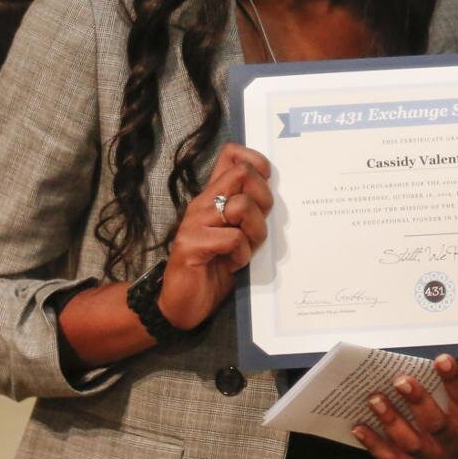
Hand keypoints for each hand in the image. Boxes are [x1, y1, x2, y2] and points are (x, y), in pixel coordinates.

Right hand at [157, 142, 272, 328]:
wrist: (183, 304)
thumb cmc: (215, 268)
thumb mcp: (240, 234)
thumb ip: (250, 211)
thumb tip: (274, 189)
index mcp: (213, 196)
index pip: (231, 154)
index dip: (256, 162)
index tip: (265, 185)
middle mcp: (202, 203)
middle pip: (243, 174)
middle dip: (263, 200)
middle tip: (255, 228)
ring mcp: (194, 222)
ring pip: (242, 206)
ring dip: (254, 233)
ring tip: (243, 251)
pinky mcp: (191, 244)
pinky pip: (233, 238)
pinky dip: (241, 255)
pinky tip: (231, 265)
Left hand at [352, 354, 457, 458]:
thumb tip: (444, 360)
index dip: (453, 378)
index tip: (441, 359)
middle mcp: (453, 443)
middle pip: (434, 423)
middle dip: (417, 401)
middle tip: (400, 380)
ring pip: (410, 442)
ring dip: (390, 420)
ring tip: (374, 399)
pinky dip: (374, 445)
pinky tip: (358, 427)